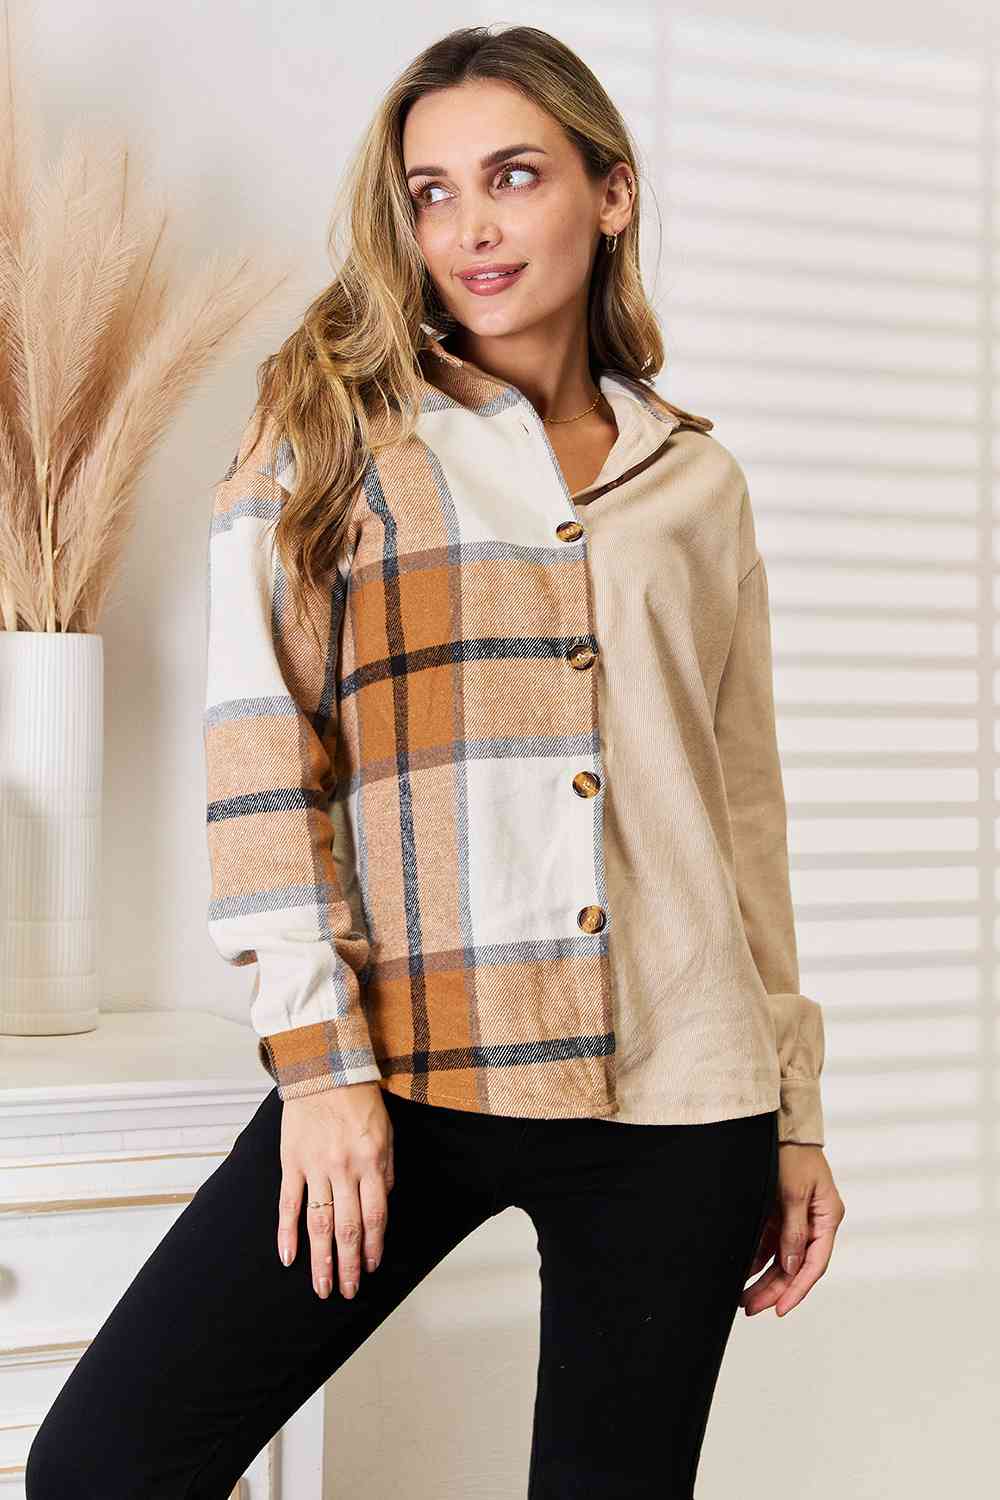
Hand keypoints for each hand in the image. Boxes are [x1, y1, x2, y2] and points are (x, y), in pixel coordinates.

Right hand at [276, 1081, 393, 1299]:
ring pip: (319, 1223)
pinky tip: (288, 1257)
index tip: (370, 1268)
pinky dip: (287, 1233)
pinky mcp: (292, 1161)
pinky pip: (288, 1203)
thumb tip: (382, 1206)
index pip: (375, 1215)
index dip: (373, 1246)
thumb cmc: (359, 1099)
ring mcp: (315, 1167)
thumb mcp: (386, 1133)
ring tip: (321, 1286)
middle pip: (348, 1227)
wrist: (325, 1068)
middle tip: (346, 1292)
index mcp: (371, 1162)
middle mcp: (344, 1169)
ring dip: (321, 1259)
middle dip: (348, 1265)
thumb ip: (385, 1171)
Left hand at [740, 1143, 844, 1316]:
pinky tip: (742, 1273)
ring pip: (782, 1259)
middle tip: (751, 1308)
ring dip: (764, 1279)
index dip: (797, 1289)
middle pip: (796, 1267)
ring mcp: (797, 1219)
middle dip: (775, 1290)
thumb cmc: (792, 1152)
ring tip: (743, 1299)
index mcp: (828, 1218)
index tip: (780, 1310)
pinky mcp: (780, 1213)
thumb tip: (792, 1268)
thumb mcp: (793, 1192)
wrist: (780, 1124)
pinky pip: (769, 1245)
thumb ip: (793, 1231)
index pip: (815, 1264)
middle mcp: (815, 1223)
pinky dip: (757, 1260)